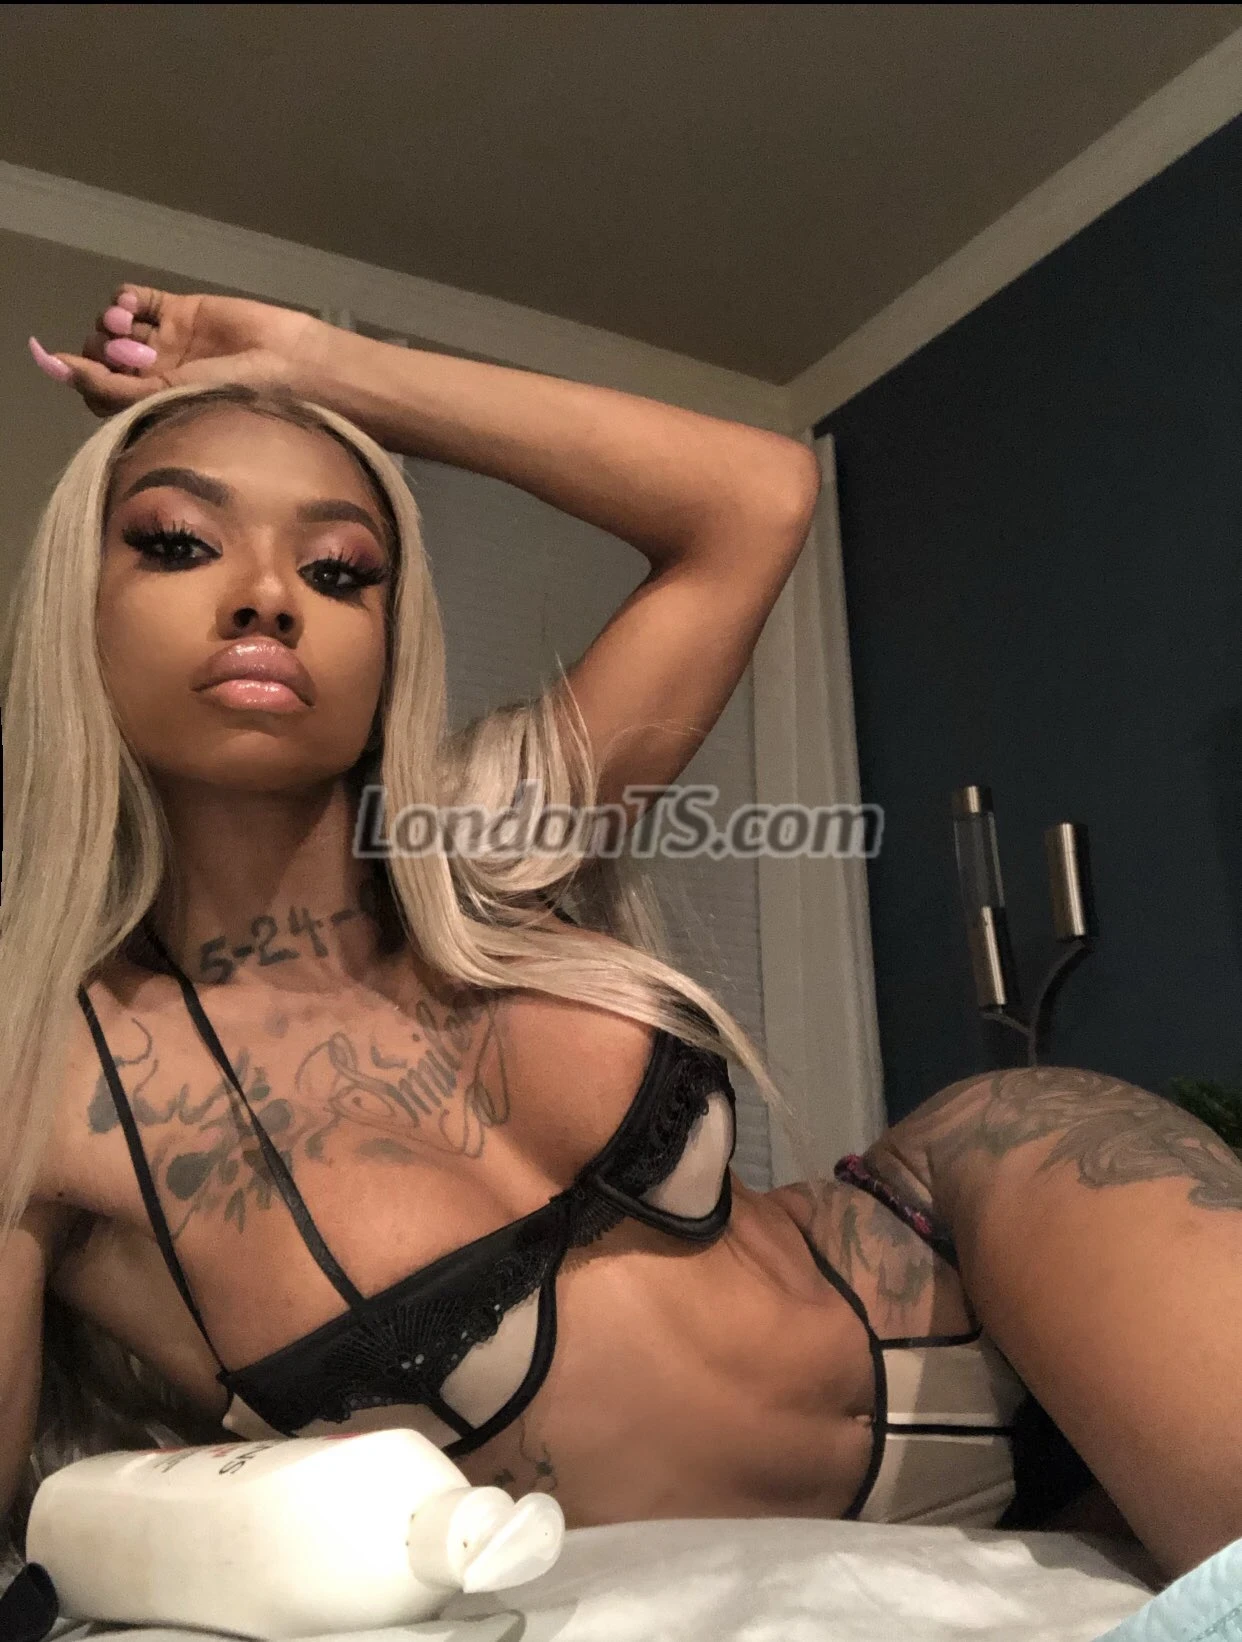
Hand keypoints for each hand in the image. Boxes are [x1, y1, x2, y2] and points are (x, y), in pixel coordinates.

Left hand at [28, 284, 328, 418]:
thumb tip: (58, 368)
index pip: (99, 392)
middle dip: (100, 350)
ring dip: (109, 323)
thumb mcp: (168, 399)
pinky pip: (136, 300)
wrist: (290, 366)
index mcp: (154, 408)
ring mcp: (167, 342)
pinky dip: (123, 299)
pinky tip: (130, 306)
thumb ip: (111, 387)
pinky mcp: (180, 311)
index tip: (67, 362)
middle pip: (101, 357)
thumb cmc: (237, 396)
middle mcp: (157, 376)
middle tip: (128, 353)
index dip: (81, 376)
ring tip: (127, 326)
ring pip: (114, 326)